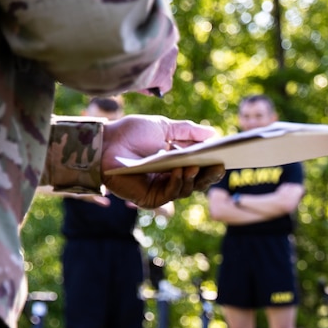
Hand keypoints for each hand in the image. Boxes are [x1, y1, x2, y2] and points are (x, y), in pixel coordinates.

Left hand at [101, 115, 225, 207]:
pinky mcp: (149, 199)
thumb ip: (187, 131)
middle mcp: (169, 180)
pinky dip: (177, 182)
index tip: (224, 156)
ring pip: (186, 189)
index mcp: (175, 165)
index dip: (212, 165)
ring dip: (193, 177)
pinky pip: (170, 193)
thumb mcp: (163, 127)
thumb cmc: (129, 134)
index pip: (199, 170)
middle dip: (209, 175)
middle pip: (197, 182)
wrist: (103, 142)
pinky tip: (180, 169)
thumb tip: (213, 133)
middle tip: (219, 164)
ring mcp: (160, 191)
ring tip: (196, 164)